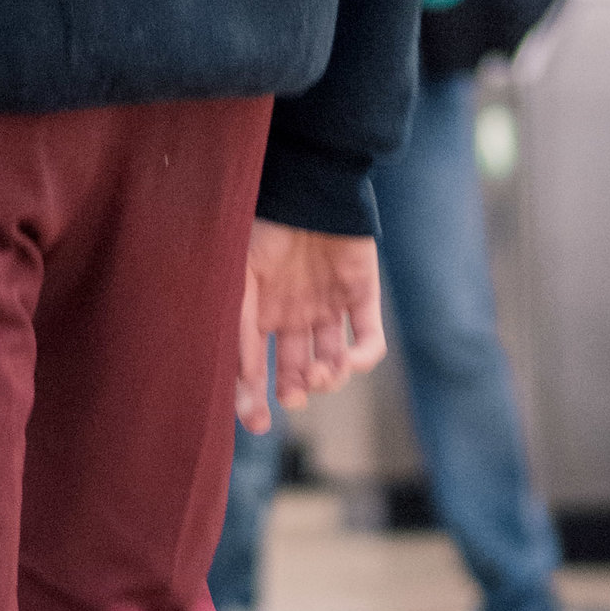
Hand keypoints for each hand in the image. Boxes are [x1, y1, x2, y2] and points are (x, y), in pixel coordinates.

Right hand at [237, 220, 384, 431]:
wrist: (309, 186)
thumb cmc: (267, 230)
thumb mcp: (241, 285)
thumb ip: (240, 335)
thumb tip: (239, 389)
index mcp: (262, 314)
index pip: (258, 369)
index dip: (256, 400)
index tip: (258, 424)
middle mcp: (295, 316)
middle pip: (297, 372)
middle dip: (296, 391)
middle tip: (294, 394)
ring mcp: (330, 306)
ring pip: (334, 363)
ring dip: (329, 378)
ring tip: (322, 370)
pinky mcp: (362, 296)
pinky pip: (369, 339)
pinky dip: (363, 358)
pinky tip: (350, 360)